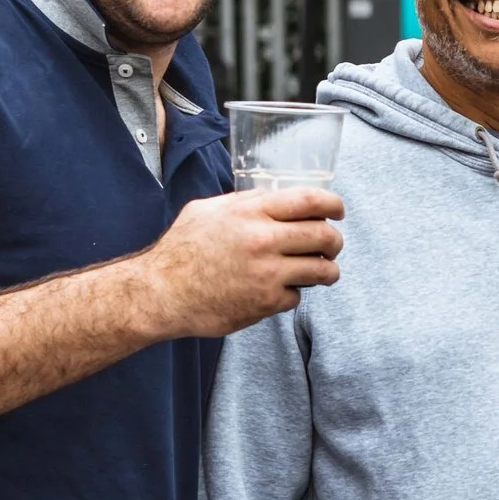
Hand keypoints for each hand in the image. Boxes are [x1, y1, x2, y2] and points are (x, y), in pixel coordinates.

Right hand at [136, 187, 343, 338]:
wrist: (160, 294)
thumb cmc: (180, 251)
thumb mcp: (207, 211)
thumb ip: (244, 202)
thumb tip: (273, 196)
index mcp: (250, 213)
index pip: (309, 201)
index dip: (333, 204)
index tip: (338, 211)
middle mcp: (263, 240)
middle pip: (325, 236)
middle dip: (335, 242)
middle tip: (332, 246)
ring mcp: (267, 273)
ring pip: (323, 270)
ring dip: (326, 270)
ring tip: (320, 271)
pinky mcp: (266, 302)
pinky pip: (298, 296)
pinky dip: (292, 294)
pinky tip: (276, 290)